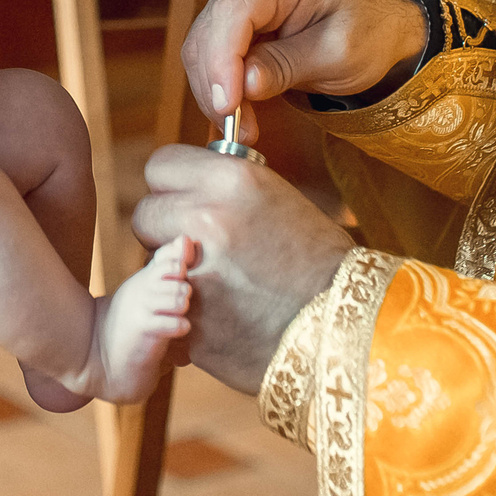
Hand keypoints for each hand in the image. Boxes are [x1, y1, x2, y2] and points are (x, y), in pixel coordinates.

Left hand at [130, 144, 352, 392]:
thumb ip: (223, 185)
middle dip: (165, 230)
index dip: (172, 184)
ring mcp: (194, 275)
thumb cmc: (318, 261)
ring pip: (150, 264)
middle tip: (196, 247)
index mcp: (230, 180)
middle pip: (145, 214)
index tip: (184, 199)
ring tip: (217, 284)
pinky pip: (166, 309)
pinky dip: (185, 315)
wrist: (350, 330)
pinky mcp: (191, 325)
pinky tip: (223, 318)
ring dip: (170, 273)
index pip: (160, 165)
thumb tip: (184, 180)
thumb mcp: (276, 198)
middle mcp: (206, 220)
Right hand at [183, 0, 425, 124]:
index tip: (227, 105)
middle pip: (212, 28)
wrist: (382, 25)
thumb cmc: (369, 31)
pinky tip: (239, 109)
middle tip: (239, 129)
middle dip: (217, 83)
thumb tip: (242, 85)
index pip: (235, 11)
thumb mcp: (337, 54)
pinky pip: (213, 48)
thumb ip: (287, 66)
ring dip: (215, 88)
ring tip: (243, 126)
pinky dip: (220, 82)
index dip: (222, 61)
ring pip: (204, 41)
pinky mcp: (236, 11)